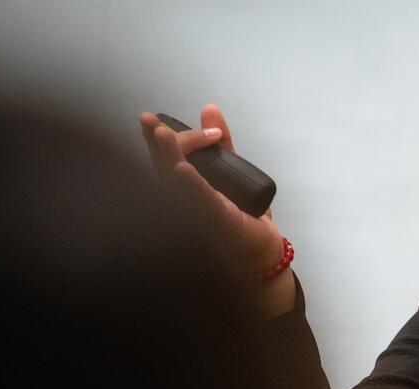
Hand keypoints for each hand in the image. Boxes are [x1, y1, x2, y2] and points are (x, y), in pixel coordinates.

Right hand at [138, 104, 284, 279]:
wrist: (259, 250)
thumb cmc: (239, 217)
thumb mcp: (231, 172)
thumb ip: (221, 143)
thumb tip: (209, 109)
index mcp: (181, 188)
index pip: (160, 156)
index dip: (158, 135)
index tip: (164, 120)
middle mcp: (181, 201)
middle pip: (163, 165)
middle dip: (165, 141)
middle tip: (166, 126)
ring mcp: (194, 212)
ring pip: (175, 180)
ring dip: (168, 155)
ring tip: (161, 133)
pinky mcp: (214, 219)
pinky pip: (199, 199)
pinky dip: (190, 183)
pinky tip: (182, 168)